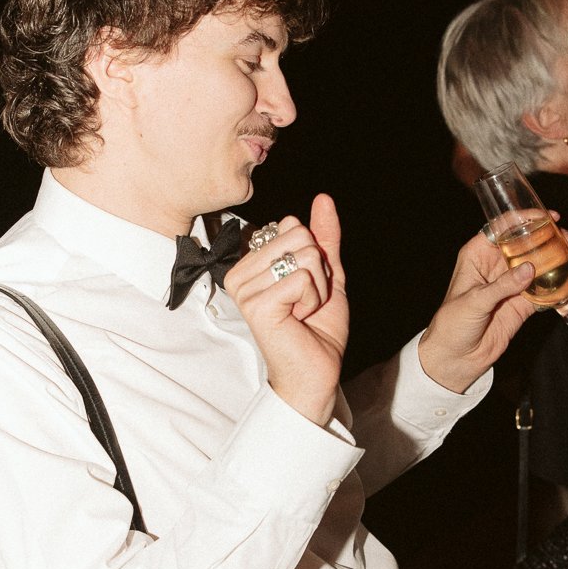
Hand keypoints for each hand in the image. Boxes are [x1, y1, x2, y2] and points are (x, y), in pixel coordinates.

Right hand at [224, 195, 347, 425]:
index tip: (304, 288)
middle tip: (305, 302)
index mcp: (251, 262)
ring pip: (304, 257)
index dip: (314, 257)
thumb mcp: (326, 274)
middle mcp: (241, 272)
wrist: (317, 370)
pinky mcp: (255, 304)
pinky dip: (312, 300)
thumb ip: (323, 237)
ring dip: (317, 288)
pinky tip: (297, 319)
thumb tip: (323, 198)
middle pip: (299, 236)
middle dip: (318, 271)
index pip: (292, 226)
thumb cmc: (317, 328)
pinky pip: (302, 279)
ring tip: (301, 312)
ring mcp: (244, 289)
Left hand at [417, 224, 565, 392]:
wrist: (455, 358)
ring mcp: (512, 284)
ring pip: (540, 267)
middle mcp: (497, 265)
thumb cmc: (453, 324)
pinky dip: (560, 295)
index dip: (525, 219)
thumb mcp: (474, 301)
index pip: (503, 228)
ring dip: (560, 266)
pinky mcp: (523, 304)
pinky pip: (546, 294)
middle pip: (527, 244)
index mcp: (478, 255)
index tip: (547, 218)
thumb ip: (502, 286)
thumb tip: (530, 269)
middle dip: (550, 240)